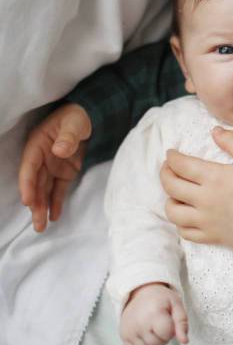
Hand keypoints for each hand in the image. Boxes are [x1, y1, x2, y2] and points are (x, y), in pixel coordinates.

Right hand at [18, 103, 90, 231]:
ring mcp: (53, 167)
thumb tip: (59, 150)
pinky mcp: (65, 172)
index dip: (27, 185)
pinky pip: (59, 189)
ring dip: (42, 208)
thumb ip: (67, 136)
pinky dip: (57, 202)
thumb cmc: (77, 117)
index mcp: (37, 146)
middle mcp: (41, 159)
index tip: (28, 201)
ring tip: (41, 227)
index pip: (29, 168)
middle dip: (34, 204)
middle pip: (35, 184)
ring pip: (44, 190)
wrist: (91, 117)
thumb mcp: (74, 123)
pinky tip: (55, 217)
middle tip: (37, 223)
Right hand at [120, 283, 188, 344]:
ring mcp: (129, 330)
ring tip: (153, 329)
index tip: (168, 319)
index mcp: (154, 313)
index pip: (167, 335)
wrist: (142, 291)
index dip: (171, 329)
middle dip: (163, 337)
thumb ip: (182, 323)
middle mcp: (139, 323)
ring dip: (154, 344)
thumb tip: (185, 342)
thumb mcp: (176, 304)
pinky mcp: (123, 335)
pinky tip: (145, 336)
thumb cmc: (162, 299)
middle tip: (161, 323)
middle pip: (158, 344)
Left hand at [160, 126, 232, 270]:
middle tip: (168, 167)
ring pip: (172, 212)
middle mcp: (204, 200)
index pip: (181, 165)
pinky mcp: (212, 237)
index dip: (171, 157)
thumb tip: (214, 132)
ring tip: (177, 192)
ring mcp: (206, 221)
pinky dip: (180, 222)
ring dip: (169, 198)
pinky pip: (185, 232)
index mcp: (215, 177)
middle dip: (165, 173)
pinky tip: (187, 214)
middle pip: (171, 186)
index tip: (171, 152)